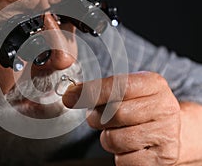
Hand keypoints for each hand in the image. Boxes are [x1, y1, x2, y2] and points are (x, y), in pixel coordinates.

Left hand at [63, 71, 180, 165]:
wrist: (173, 130)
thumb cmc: (142, 108)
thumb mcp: (128, 90)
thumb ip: (101, 89)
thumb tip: (71, 95)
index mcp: (154, 85)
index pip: (118, 86)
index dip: (91, 92)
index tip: (70, 97)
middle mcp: (164, 108)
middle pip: (114, 114)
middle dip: (96, 117)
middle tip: (98, 118)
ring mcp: (165, 135)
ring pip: (114, 140)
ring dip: (107, 137)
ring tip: (117, 131)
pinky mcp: (162, 159)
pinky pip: (123, 161)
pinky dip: (119, 155)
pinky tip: (128, 146)